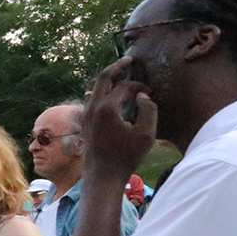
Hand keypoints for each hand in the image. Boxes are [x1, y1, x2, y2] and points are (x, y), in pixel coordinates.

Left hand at [83, 57, 157, 180]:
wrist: (102, 176)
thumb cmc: (126, 157)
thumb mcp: (146, 134)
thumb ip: (149, 110)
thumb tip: (143, 95)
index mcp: (107, 108)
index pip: (125, 87)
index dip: (140, 86)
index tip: (151, 92)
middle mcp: (93, 108)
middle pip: (103, 78)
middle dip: (117, 67)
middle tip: (128, 59)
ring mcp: (86, 114)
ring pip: (96, 87)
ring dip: (108, 78)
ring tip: (121, 72)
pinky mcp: (85, 121)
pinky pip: (93, 98)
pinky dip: (104, 90)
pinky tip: (112, 92)